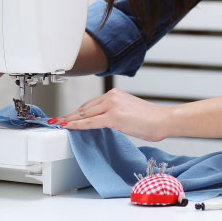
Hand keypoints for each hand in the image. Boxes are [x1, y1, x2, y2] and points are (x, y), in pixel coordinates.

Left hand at [54, 88, 171, 141]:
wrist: (164, 120)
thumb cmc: (152, 119)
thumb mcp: (129, 112)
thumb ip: (115, 114)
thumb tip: (104, 122)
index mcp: (116, 94)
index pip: (91, 104)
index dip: (77, 111)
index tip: (67, 116)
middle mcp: (112, 97)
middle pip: (85, 108)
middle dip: (70, 115)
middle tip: (57, 120)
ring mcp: (112, 106)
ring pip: (85, 114)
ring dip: (70, 119)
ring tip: (58, 124)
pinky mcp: (114, 117)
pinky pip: (90, 122)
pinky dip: (77, 125)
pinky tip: (68, 127)